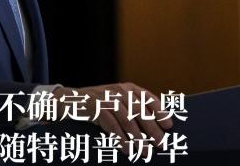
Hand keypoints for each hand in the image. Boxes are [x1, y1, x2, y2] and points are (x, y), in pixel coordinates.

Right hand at [53, 83, 172, 155]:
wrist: (70, 101)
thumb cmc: (98, 105)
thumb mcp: (116, 103)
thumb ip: (132, 109)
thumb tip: (155, 128)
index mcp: (127, 88)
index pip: (147, 98)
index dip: (160, 111)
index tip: (169, 125)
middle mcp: (118, 90)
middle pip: (139, 110)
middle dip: (152, 128)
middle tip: (161, 144)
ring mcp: (106, 97)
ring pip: (126, 119)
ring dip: (138, 138)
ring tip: (145, 151)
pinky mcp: (95, 106)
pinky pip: (111, 124)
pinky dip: (120, 138)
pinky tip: (127, 149)